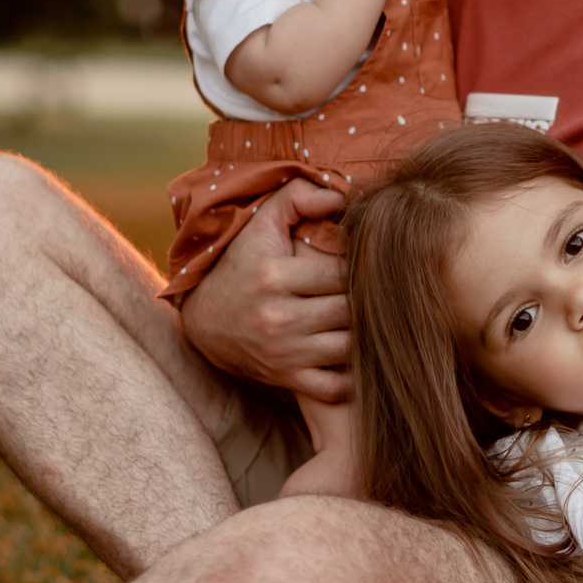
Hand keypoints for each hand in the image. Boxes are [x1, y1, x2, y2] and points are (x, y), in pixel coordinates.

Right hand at [178, 179, 351, 401]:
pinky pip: (335, 387)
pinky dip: (352, 376)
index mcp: (274, 276)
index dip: (360, 266)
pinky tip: (356, 355)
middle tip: (377, 290)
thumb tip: (341, 196)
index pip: (342, 272)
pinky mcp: (286, 379)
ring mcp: (283, 353)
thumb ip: (297, 198)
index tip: (365, 262)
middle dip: (365, 300)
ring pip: (350, 347)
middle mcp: (278, 318)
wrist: (205, 321)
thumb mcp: (260, 224)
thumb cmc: (242, 265)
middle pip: (350, 310)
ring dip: (363, 334)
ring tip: (369, 317)